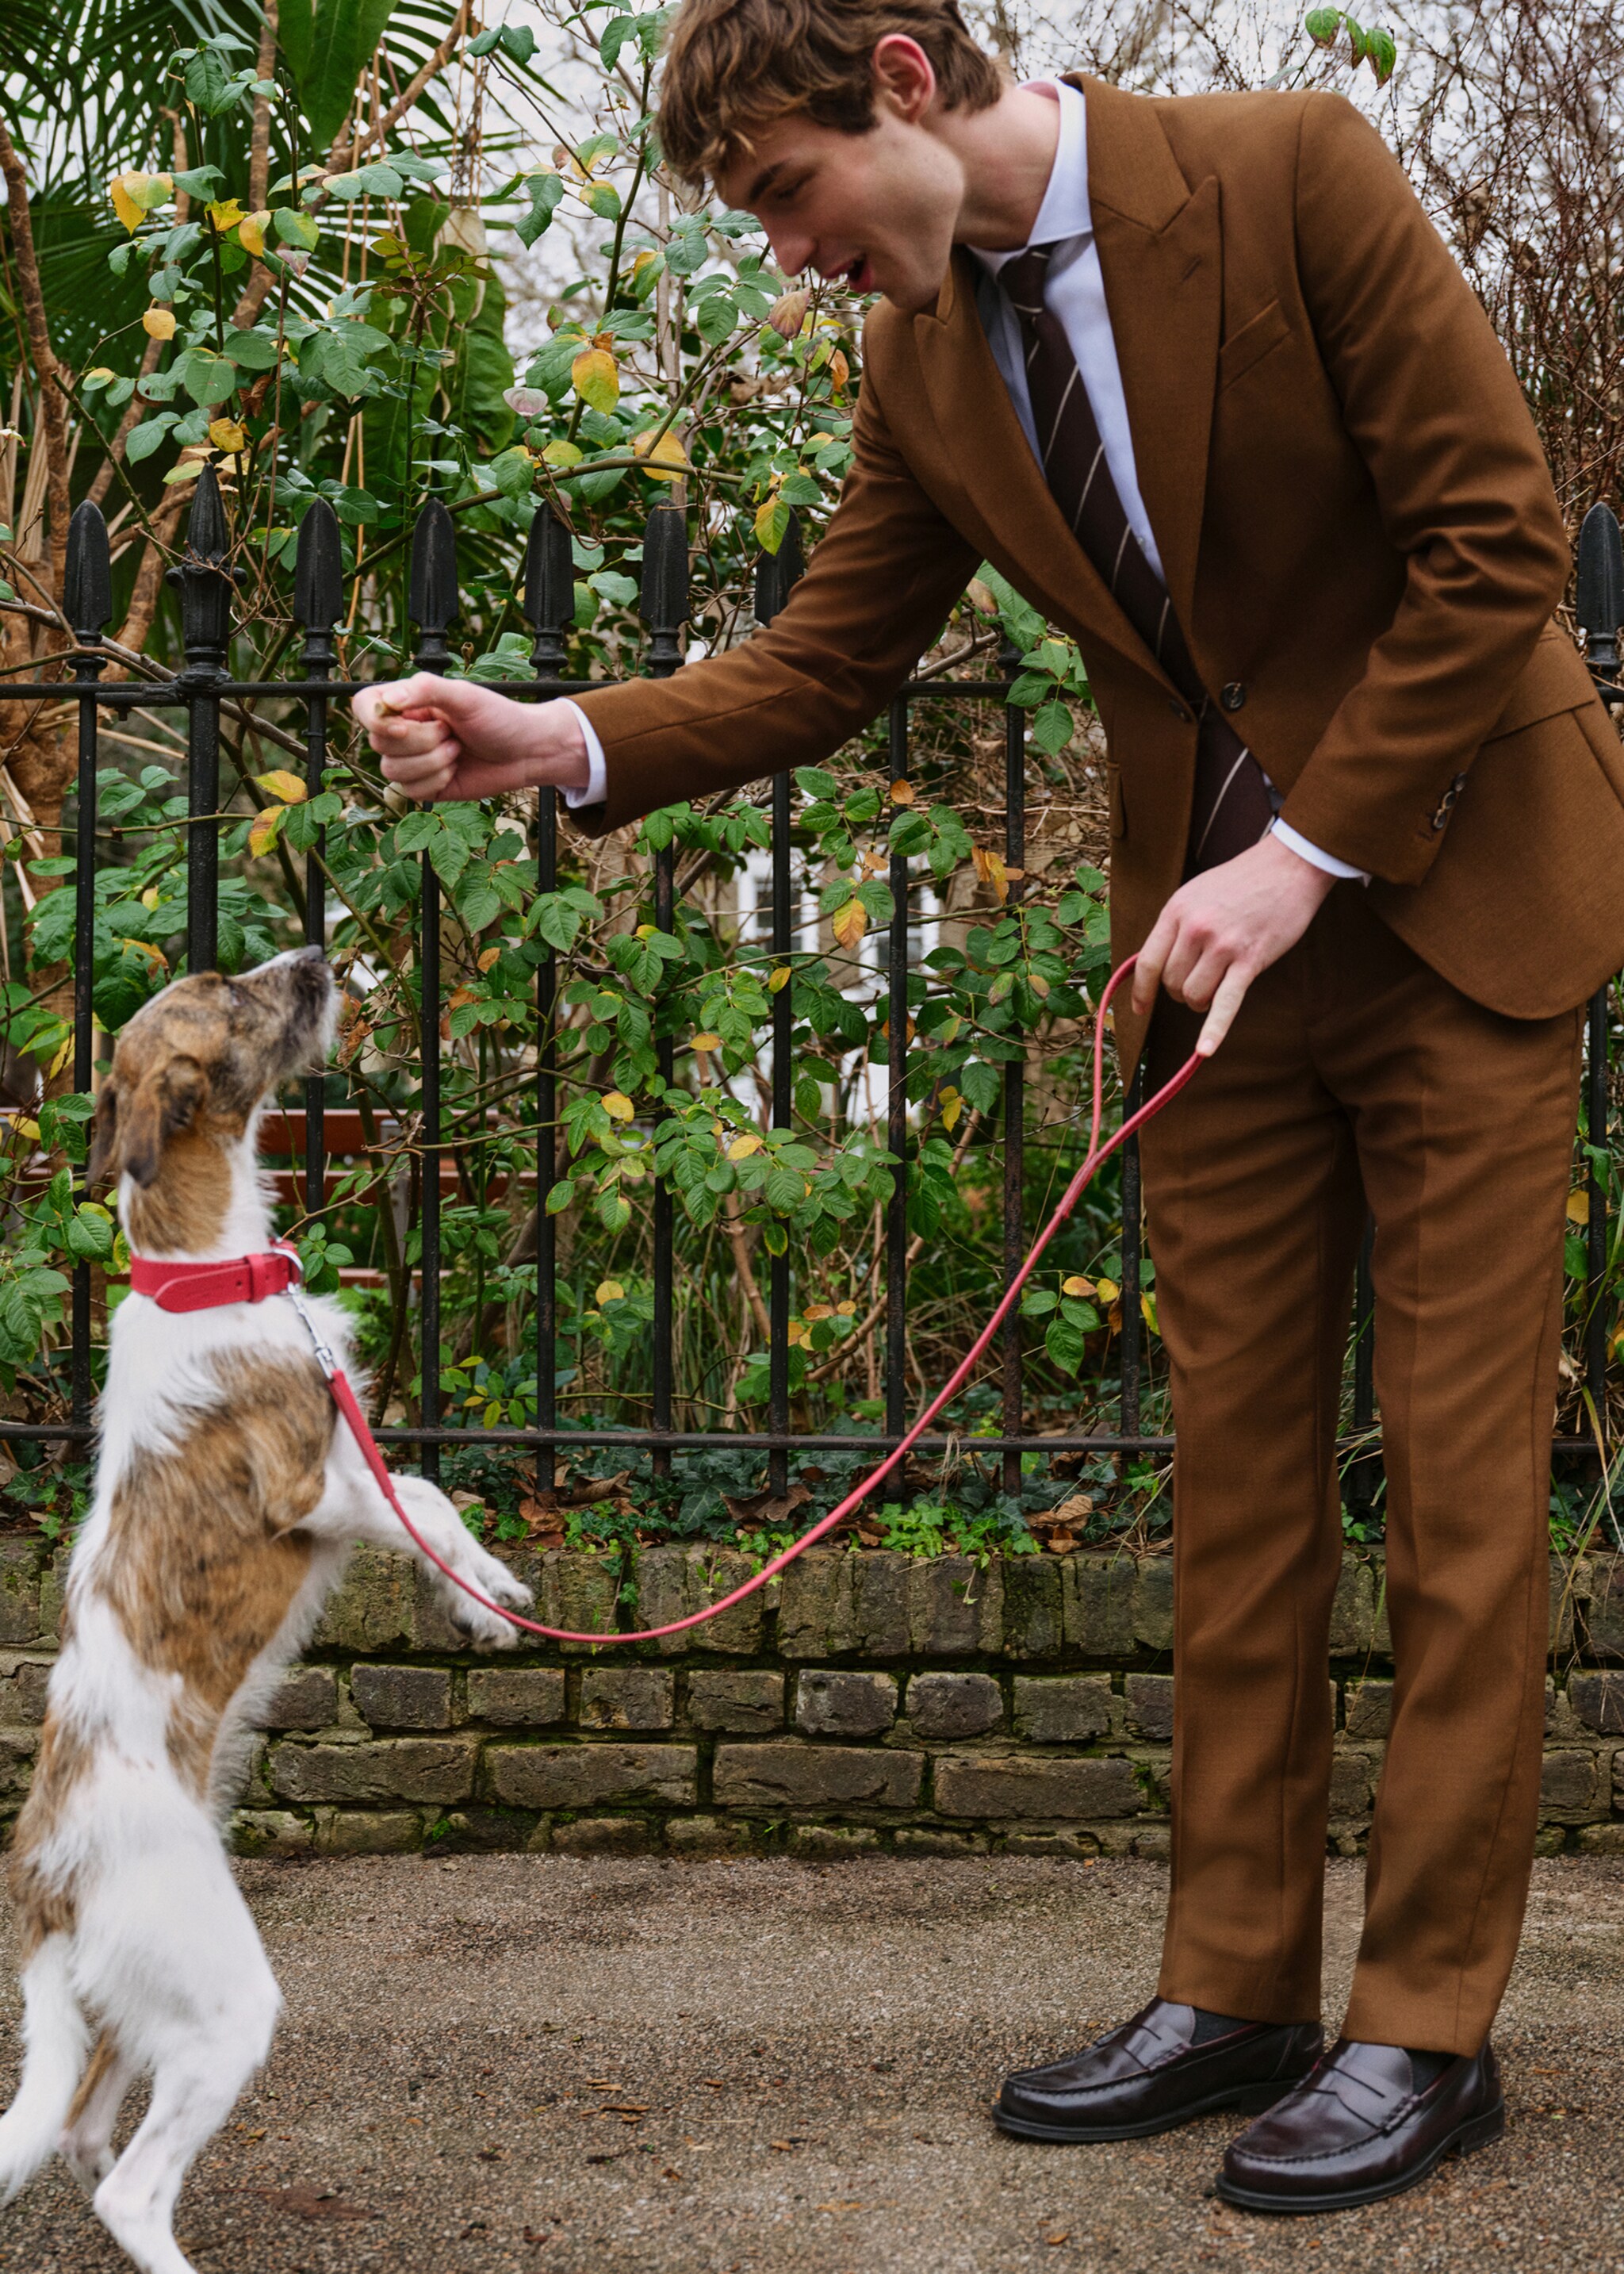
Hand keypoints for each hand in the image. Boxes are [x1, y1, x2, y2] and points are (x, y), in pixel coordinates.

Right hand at [352, 674, 591, 802]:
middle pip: (380, 744)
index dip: (376, 720)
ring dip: (433, 762)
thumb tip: (389, 700)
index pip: (364, 707)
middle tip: (452, 732)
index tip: (404, 725)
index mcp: (406, 702)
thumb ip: (425, 690)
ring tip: (457, 749)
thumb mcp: (464, 695)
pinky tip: (456, 769)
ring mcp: (412, 761)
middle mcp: (403, 731)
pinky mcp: (424, 787)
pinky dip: (437, 780)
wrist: (526, 751)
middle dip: (422, 741)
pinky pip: (411, 792)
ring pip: (393, 771)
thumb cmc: (498, 717)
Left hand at [1131, 832, 1337, 1056]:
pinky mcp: (1249, 960)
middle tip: (1200, 981)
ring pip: (1194, 995)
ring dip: (1201, 1001)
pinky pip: (1226, 1004)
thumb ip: (1175, 925)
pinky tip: (1205, 1050)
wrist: (1288, 867)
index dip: (1142, 991)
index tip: (1140, 1009)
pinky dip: (1214, 1030)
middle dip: (1181, 991)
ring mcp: (1222, 945)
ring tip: (1215, 987)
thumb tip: (1155, 963)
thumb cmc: (1241, 881)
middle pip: (1173, 983)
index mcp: (1176, 911)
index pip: (1148, 963)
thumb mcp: (1195, 893)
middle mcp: (1195, 929)